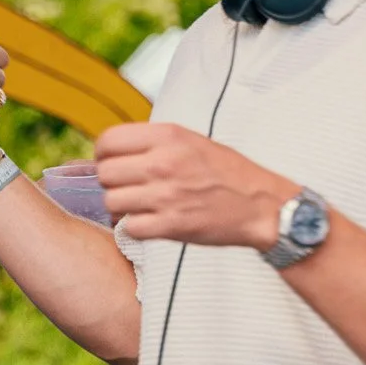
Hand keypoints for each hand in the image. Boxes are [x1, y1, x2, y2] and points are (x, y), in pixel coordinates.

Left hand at [95, 122, 296, 248]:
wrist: (261, 206)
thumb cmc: (227, 173)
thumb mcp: (191, 140)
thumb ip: (155, 142)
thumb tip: (114, 150)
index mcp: (168, 136)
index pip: (108, 140)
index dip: (103, 154)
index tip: (111, 162)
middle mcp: (163, 163)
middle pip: (105, 173)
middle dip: (110, 182)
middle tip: (126, 187)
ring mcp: (166, 195)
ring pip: (112, 201)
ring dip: (120, 207)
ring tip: (136, 206)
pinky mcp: (171, 225)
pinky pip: (129, 227)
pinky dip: (134, 227)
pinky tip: (147, 222)